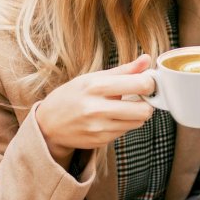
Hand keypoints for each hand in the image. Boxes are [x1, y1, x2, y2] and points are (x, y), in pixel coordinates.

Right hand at [36, 54, 154, 166]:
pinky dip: (125, 124)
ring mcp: (99, 127)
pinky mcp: (101, 140)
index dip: (150, 84)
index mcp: (96, 86)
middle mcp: (97, 108)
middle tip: (141, 98)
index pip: (140, 85)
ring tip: (126, 107)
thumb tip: (146, 59)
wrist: (48, 123)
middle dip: (148, 103)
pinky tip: (114, 118)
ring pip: (138, 122)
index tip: (148, 83)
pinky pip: (126, 131)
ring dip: (138, 114)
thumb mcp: (93, 78)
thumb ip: (123, 70)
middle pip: (144, 110)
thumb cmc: (73, 96)